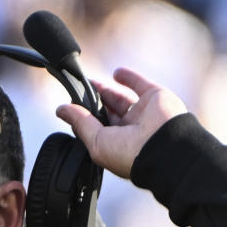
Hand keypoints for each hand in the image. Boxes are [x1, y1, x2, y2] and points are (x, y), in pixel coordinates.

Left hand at [54, 67, 187, 177]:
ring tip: (89, 82)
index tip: (69, 107)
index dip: (84, 118)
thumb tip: (61, 110)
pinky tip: (116, 73)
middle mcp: (131, 131)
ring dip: (106, 90)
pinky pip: (140, 85)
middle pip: (108, 113)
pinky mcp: (155, 98)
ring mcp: (143, 114)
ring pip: (121, 99)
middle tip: (77, 91)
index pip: (97, 130)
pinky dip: (129, 78)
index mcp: (117, 146)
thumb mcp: (97, 142)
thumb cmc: (131, 153)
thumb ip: (80, 123)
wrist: (164, 145)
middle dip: (93, 103)